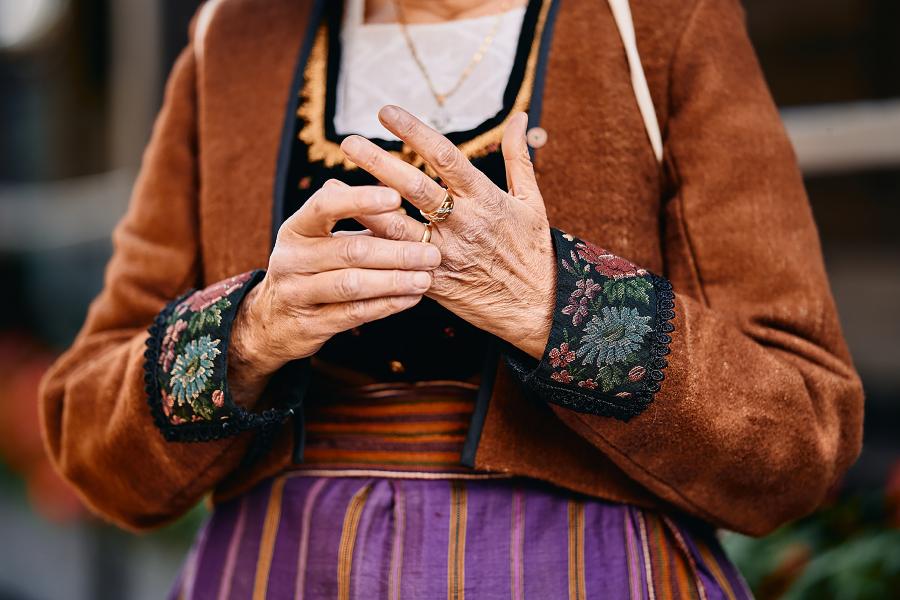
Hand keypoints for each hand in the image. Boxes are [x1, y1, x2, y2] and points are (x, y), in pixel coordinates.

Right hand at [228, 180, 441, 401]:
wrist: (274, 321)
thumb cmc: (312, 269)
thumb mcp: (320, 240)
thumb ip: (354, 221)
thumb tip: (398, 194)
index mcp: (296, 229)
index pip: (324, 205)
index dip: (360, 200)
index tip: (397, 197)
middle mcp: (291, 259)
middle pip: (350, 251)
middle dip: (396, 252)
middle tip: (432, 252)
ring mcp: (297, 294)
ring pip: (353, 285)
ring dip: (395, 281)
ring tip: (426, 277)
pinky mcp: (310, 324)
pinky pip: (355, 313)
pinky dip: (387, 305)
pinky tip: (412, 298)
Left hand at [340, 107, 554, 358]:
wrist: (539, 309)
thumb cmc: (535, 252)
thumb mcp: (533, 202)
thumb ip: (519, 158)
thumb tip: (521, 117)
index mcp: (486, 199)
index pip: (446, 157)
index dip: (415, 132)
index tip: (387, 112)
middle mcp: (463, 225)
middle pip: (414, 188)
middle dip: (378, 163)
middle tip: (348, 142)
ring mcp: (445, 255)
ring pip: (397, 227)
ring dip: (362, 206)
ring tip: (330, 186)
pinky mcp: (433, 282)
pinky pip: (397, 264)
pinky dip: (371, 248)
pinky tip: (345, 234)